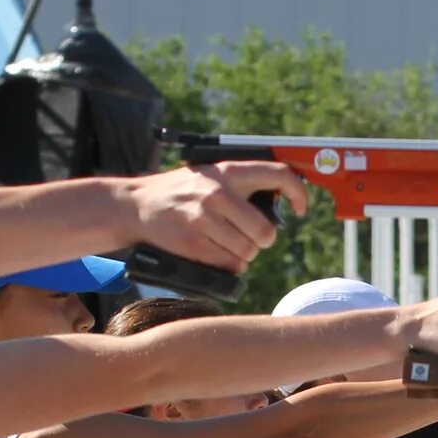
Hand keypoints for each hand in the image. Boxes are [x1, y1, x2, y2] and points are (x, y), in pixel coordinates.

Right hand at [122, 162, 308, 275]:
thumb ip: (241, 185)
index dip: (299, 193)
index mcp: (228, 171)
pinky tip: (216, 253)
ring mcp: (205, 219)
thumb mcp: (211, 176)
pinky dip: (229, 265)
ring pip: (249, 252)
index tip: (301, 209)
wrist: (136, 204)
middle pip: (266, 232)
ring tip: (227, 244)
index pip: (279, 175)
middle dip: (262, 241)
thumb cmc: (181, 192)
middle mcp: (218, 193)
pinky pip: (230, 264)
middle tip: (250, 238)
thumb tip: (283, 200)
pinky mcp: (194, 244)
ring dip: (244, 255)